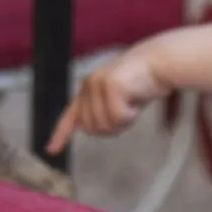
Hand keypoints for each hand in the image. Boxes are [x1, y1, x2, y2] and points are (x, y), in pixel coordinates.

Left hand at [46, 48, 168, 153]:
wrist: (160, 62)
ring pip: (104, 124)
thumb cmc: (144, 82)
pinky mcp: (110, 84)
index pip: (70, 115)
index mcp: (88, 89)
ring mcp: (97, 83)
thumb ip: (102, 111)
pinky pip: (118, 117)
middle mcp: (88, 85)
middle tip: (128, 113)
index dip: (60, 134)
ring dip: (123, 121)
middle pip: (92, 128)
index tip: (51, 150)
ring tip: (132, 103)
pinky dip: (131, 115)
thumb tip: (88, 129)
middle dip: (112, 128)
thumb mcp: (119, 99)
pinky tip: (137, 100)